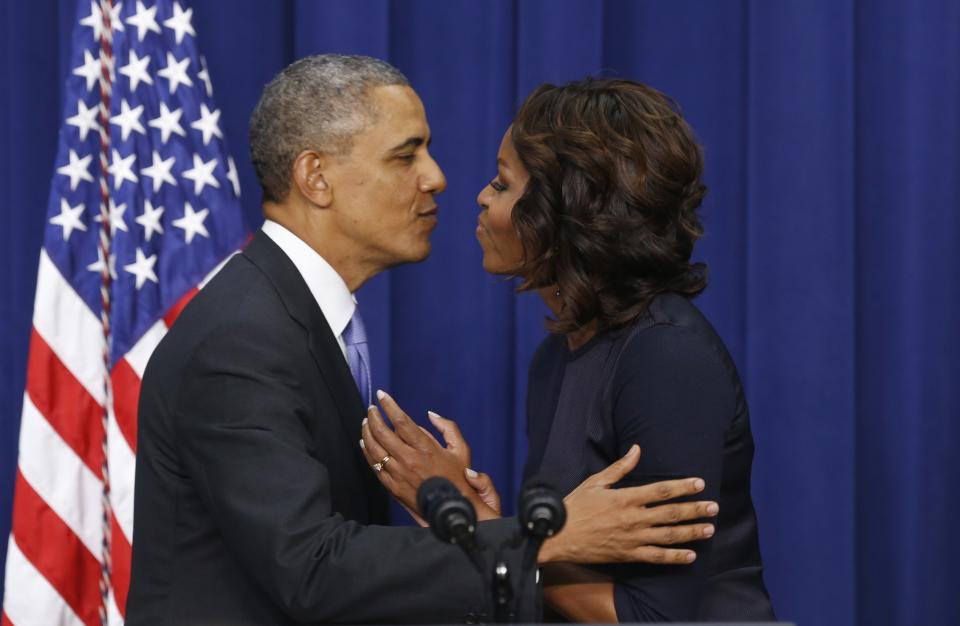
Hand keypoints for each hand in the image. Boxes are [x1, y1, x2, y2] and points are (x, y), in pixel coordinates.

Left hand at [359, 390, 499, 519]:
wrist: (450, 509)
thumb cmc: (457, 478)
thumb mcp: (461, 450)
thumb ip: (448, 428)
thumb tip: (431, 414)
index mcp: (425, 448)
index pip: (401, 421)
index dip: (389, 406)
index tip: (382, 395)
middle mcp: (409, 460)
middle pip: (382, 433)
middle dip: (373, 416)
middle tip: (372, 408)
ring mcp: (398, 474)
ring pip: (374, 449)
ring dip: (367, 432)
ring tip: (366, 422)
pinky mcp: (392, 486)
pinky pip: (374, 466)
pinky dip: (367, 452)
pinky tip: (365, 443)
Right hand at [539, 445, 717, 564]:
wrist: (558, 537)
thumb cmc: (575, 507)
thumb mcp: (595, 482)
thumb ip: (619, 468)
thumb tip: (637, 450)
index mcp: (625, 498)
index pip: (661, 491)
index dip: (682, 487)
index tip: (699, 484)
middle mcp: (633, 519)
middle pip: (671, 513)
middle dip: (695, 510)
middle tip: (714, 507)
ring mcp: (633, 539)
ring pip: (669, 536)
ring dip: (692, 532)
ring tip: (709, 529)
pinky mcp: (629, 555)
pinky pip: (657, 557)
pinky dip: (675, 557)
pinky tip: (691, 555)